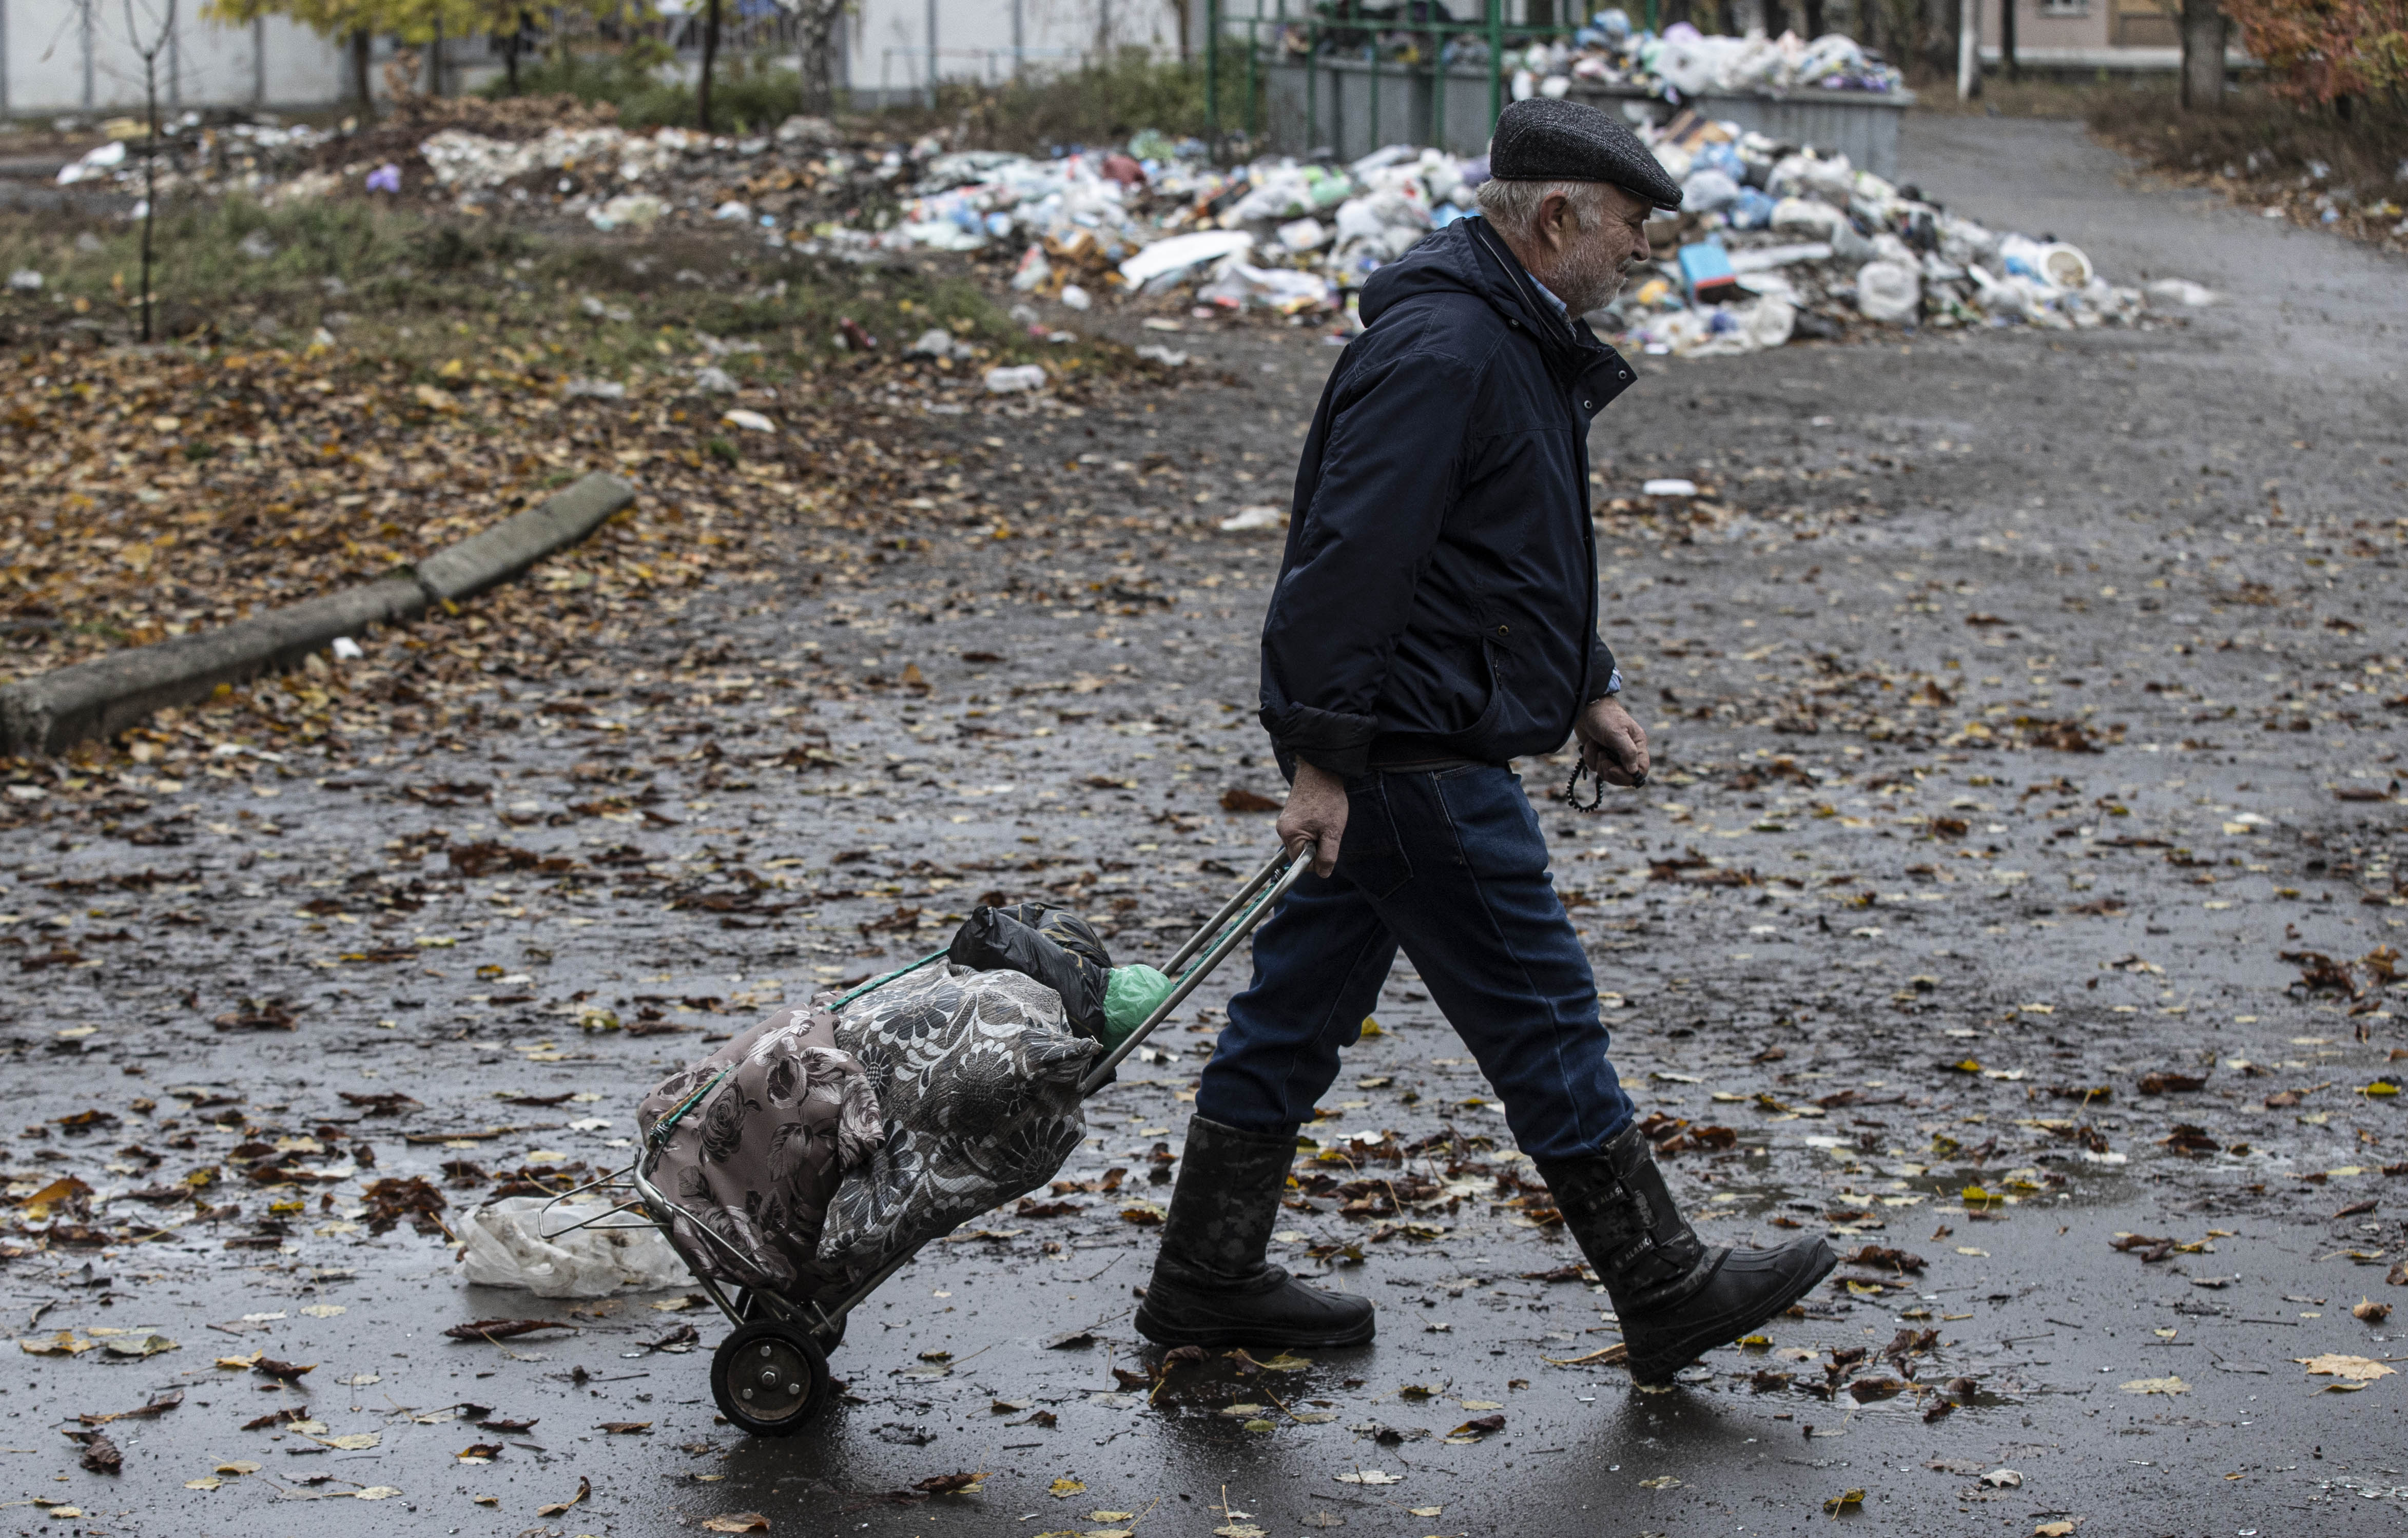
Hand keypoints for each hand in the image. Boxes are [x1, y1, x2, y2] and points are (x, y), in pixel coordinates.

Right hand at [1276, 760, 1348, 876]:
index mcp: (1290, 835)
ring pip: (1301, 844)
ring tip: (1324, 821)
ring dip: (1315, 839)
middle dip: (1316, 848)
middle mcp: (1282, 830)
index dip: (1318, 860)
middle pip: (1300, 854)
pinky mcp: (1288, 817)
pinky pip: (1300, 833)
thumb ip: (1328, 855)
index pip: (1301, 865)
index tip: (1328, 844)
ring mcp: (1284, 823)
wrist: (1321, 771)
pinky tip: (1319, 817)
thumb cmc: (1328, 799)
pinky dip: (1311, 831)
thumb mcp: (1333, 831)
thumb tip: (1323, 873)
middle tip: (1327, 830)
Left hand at [1576, 697, 1649, 787]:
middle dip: (1610, 772)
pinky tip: (1590, 745)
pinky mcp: (1600, 754)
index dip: (1628, 776)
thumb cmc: (1605, 716)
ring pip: (1608, 773)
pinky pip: (1595, 767)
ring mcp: (1613, 754)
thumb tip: (1634, 771)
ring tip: (1597, 748)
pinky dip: (1590, 758)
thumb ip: (1627, 752)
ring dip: (1598, 764)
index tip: (1613, 770)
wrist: (1585, 706)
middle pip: (1624, 776)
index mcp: (1637, 745)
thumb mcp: (1617, 733)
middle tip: (1602, 759)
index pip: (1641, 770)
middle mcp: (1627, 752)